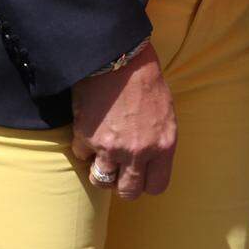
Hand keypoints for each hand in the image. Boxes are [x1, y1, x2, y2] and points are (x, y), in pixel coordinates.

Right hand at [69, 49, 176, 199]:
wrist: (118, 57)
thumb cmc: (146, 80)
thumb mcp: (166, 114)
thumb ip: (158, 143)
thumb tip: (148, 163)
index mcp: (164, 145)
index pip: (157, 186)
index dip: (145, 184)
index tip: (138, 176)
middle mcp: (138, 152)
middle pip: (128, 191)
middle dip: (121, 185)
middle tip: (117, 172)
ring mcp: (111, 148)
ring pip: (101, 180)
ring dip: (100, 170)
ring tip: (101, 156)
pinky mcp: (87, 138)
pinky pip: (82, 156)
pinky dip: (84, 147)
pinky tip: (90, 131)